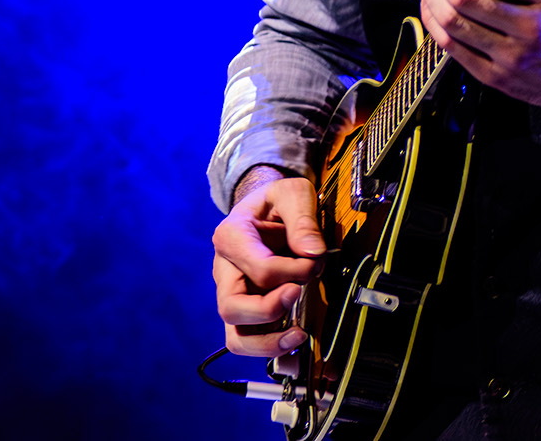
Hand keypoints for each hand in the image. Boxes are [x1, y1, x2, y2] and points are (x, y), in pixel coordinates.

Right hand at [211, 167, 324, 356]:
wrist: (268, 208)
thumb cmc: (277, 201)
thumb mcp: (293, 193)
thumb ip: (302, 218)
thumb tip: (312, 252)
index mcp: (231, 236)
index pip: (259, 268)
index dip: (294, 271)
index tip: (316, 261)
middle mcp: (224, 270)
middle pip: (232, 307)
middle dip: (270, 308)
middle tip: (298, 293)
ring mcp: (233, 293)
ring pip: (235, 335)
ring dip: (267, 342)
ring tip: (298, 336)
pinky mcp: (246, 310)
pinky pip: (247, 340)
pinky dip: (269, 348)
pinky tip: (294, 341)